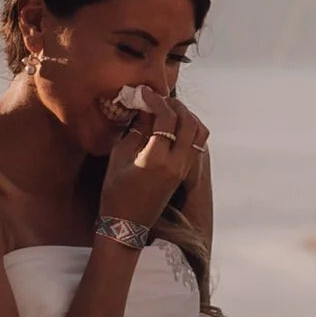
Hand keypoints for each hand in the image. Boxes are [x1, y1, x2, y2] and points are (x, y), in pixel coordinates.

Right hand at [100, 89, 206, 231]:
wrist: (127, 224)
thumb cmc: (116, 192)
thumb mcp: (119, 158)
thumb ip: (135, 130)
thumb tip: (144, 109)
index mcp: (157, 159)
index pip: (166, 118)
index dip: (157, 100)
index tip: (145, 92)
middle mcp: (177, 163)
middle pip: (189, 122)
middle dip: (176, 105)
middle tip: (159, 99)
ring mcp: (184, 170)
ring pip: (200, 134)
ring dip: (188, 117)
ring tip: (170, 111)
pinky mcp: (186, 174)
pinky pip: (197, 145)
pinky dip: (190, 131)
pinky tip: (174, 127)